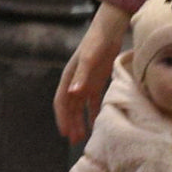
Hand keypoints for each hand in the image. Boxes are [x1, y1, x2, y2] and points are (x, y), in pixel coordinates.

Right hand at [54, 2, 131, 140]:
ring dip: (80, 121)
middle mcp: (75, 81)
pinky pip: (93, 101)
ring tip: (83, 137)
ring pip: (80, 107)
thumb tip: (73, 94)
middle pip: (70, 107)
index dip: (62, 117)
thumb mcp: (89, 59)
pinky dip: (94, 113)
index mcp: (68, 77)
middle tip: (75, 141)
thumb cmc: (96, 42)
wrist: (109, 30)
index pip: (61, 101)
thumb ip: (82, 76)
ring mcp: (86, 82)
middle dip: (71, 123)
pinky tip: (98, 124)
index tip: (65, 133)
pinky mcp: (97, 81)